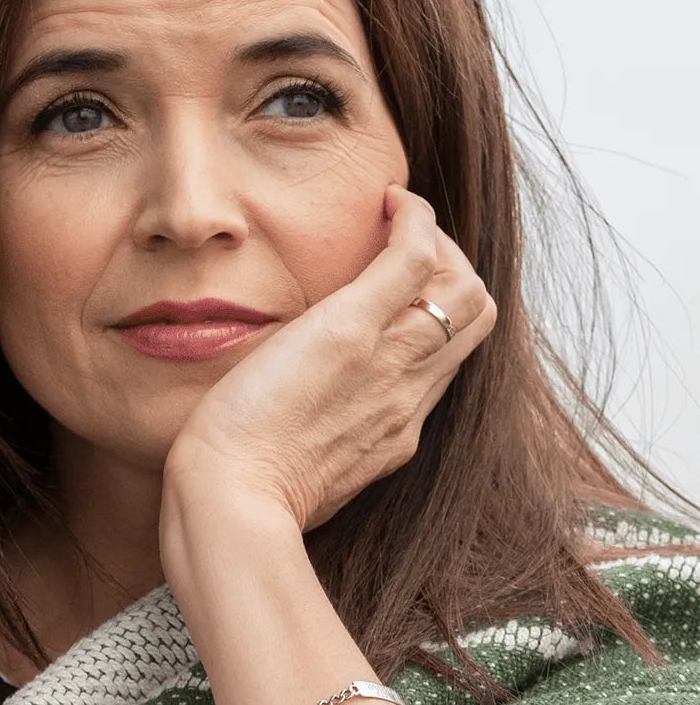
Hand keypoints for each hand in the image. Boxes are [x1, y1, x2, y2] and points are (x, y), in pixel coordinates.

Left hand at [160, 184, 496, 535]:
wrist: (231, 504)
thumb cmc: (238, 497)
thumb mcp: (294, 477)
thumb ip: (308, 448)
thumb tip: (285, 434)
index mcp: (392, 434)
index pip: (443, 363)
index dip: (434, 318)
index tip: (397, 296)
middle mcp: (406, 399)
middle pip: (473, 320)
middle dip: (451, 272)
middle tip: (401, 247)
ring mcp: (390, 363)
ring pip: (463, 288)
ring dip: (436, 242)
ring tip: (393, 220)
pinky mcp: (353, 331)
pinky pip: (416, 257)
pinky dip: (415, 219)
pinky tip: (389, 200)